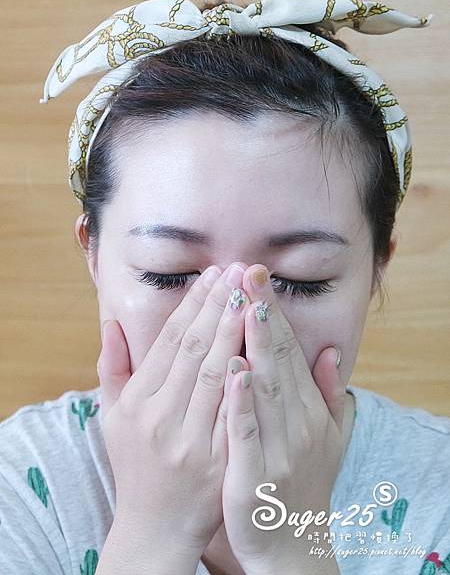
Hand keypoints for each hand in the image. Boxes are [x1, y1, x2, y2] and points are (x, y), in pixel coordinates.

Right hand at [97, 262, 251, 562]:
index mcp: (136, 402)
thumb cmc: (135, 464)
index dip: (194, 304)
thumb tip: (111, 321)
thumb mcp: (111, 417)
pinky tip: (258, 350)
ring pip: (217, 375)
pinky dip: (246, 380)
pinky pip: (234, 413)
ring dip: (236, 332)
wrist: (156, 527)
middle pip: (196, 350)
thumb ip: (112, 367)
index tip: (214, 274)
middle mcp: (159, 418)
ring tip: (251, 296)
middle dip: (219, 306)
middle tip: (239, 271)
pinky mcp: (217, 463)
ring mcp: (189, 442)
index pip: (171, 341)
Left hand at [221, 264, 345, 574]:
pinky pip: (246, 431)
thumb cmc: (303, 482)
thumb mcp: (329, 439)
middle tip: (248, 272)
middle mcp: (298, 424)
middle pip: (278, 361)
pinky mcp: (253, 475)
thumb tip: (329, 352)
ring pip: (265, 388)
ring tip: (242, 305)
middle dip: (262, 314)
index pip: (290, 353)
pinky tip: (234, 369)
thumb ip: (328, 395)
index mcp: (310, 411)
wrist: (289, 543)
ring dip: (254, 344)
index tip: (258, 278)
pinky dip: (242, 400)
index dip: (275, 314)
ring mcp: (277, 449)